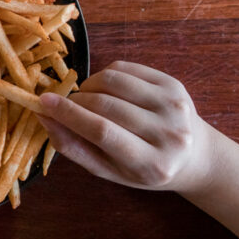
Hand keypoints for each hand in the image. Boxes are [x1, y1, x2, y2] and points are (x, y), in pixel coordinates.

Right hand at [37, 61, 215, 192]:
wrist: (195, 156)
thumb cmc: (145, 169)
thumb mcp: (109, 171)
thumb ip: (74, 148)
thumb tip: (43, 117)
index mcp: (152, 164)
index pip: (102, 132)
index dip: (69, 114)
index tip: (43, 103)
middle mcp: (169, 134)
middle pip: (106, 105)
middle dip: (76, 101)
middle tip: (66, 105)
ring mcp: (174, 105)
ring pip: (114, 81)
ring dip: (89, 85)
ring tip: (88, 98)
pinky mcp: (174, 84)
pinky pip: (125, 68)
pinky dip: (105, 75)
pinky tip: (106, 89)